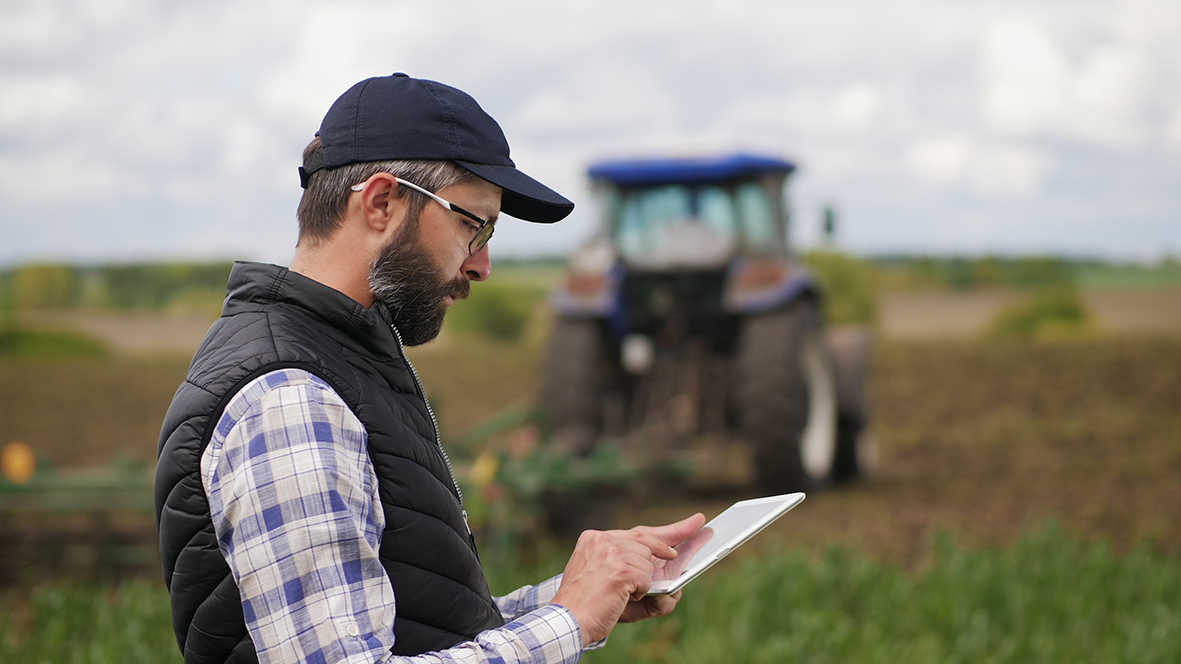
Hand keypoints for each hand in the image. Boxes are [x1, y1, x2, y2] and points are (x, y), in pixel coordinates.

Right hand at [550, 513, 705, 643]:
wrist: (566, 621)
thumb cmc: (589, 609)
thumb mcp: (616, 589)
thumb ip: (644, 581)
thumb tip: (678, 583)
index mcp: (596, 540)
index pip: (637, 532)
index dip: (666, 530)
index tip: (692, 523)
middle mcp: (603, 539)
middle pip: (648, 540)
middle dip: (679, 537)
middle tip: (704, 529)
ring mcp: (611, 551)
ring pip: (650, 563)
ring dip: (644, 583)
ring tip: (620, 594)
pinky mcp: (621, 568)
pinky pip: (648, 579)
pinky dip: (641, 591)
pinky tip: (621, 596)